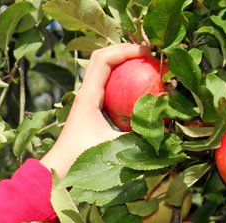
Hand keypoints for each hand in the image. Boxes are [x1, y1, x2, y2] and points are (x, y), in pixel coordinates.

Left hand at [39, 43, 150, 177]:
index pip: (104, 59)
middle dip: (125, 50)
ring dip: (123, 64)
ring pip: (104, 71)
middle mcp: (85, 94)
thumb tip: (167, 128)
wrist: (58, 170)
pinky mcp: (90, 110)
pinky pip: (108, 87)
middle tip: (149, 53)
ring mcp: (86, 101)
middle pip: (103, 58)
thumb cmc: (80, 159)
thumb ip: (139, 138)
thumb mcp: (113, 147)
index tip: (146, 52)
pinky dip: (122, 82)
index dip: (125, 49)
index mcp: (87, 96)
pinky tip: (139, 89)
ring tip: (146, 65)